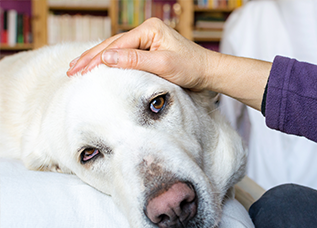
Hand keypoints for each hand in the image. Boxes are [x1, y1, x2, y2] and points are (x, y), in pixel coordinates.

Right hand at [67, 17, 271, 109]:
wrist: (207, 72)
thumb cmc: (191, 68)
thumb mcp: (163, 65)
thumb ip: (135, 60)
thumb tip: (106, 58)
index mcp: (149, 30)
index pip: (117, 45)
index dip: (97, 58)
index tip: (79, 70)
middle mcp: (146, 31)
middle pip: (112, 44)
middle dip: (91, 57)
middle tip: (71, 69)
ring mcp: (147, 40)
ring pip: (116, 49)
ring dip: (97, 59)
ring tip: (78, 67)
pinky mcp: (149, 50)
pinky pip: (124, 55)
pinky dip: (110, 62)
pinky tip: (99, 66)